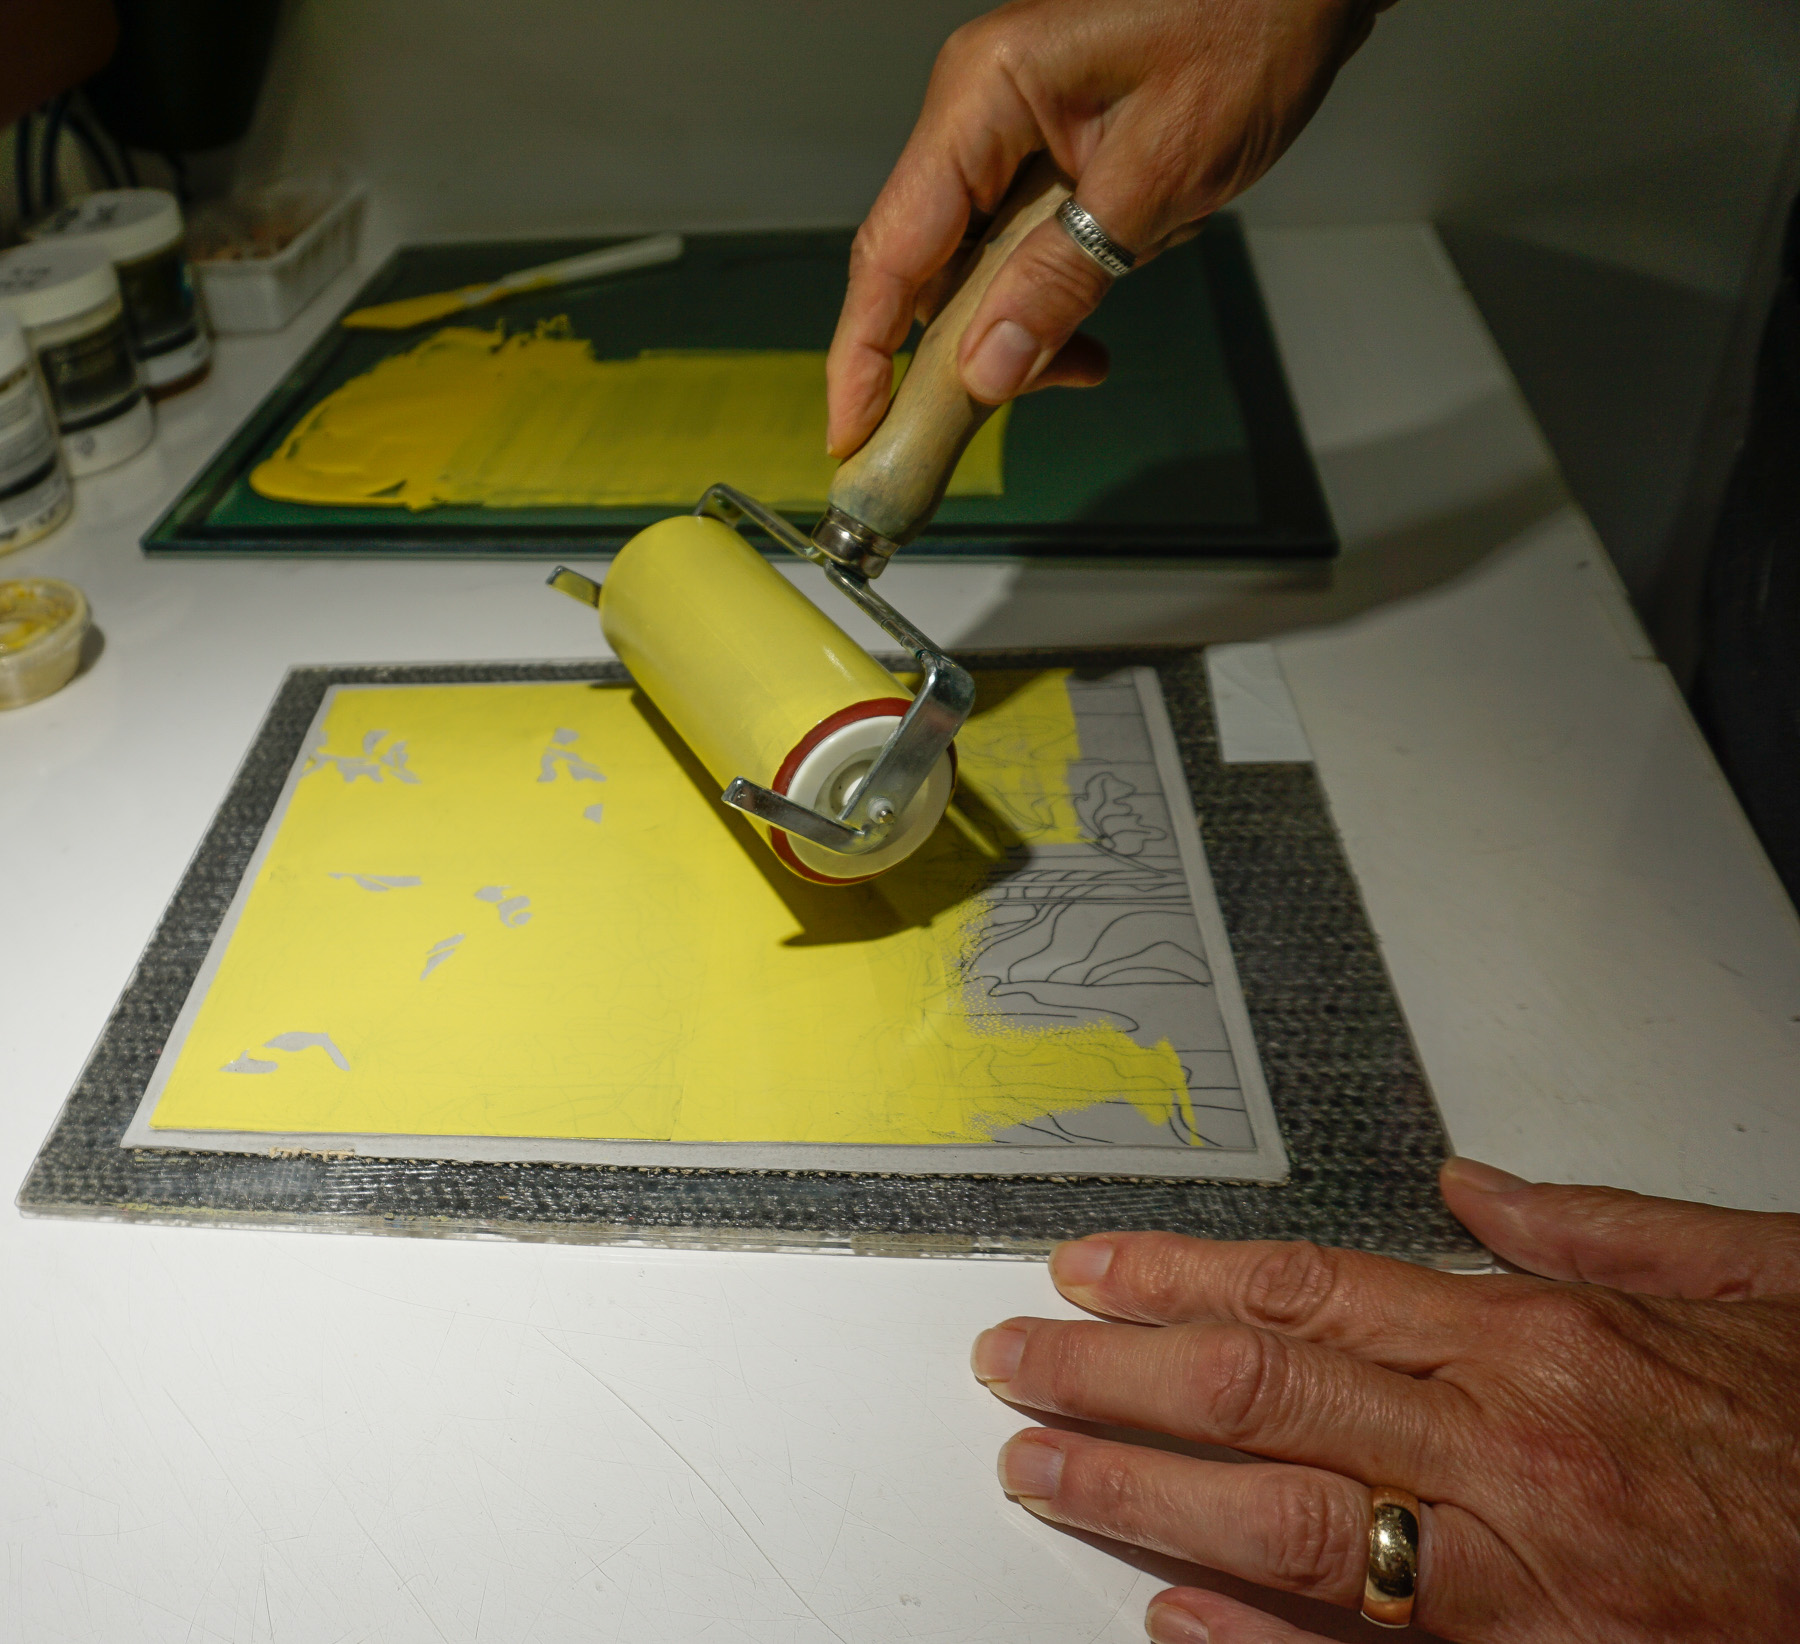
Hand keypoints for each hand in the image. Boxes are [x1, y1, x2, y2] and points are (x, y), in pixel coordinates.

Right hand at [825, 0, 1396, 456]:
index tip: (852, 434)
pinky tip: (1091, 332)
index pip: (892, 250)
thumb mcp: (1156, 175)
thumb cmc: (1248, 34)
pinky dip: (1051, 301)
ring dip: (1017, 332)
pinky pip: (1020, 251)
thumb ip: (1062, 278)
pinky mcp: (1044, 155)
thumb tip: (985, 373)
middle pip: (923, 269)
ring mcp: (1006, 134)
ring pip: (974, 270)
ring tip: (1081, 363)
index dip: (864, 354)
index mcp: (980, 98)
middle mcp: (975, 114)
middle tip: (973, 433)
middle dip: (952, 355)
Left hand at [970, 1159, 1799, 1641]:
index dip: (1172, 1275)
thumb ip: (1595, 1226)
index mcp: (1543, 1340)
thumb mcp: (1748, 1281)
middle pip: (1259, 1390)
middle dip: (1113, 1374)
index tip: (1085, 1270)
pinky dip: (1256, 1642)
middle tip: (1016, 1363)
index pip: (1302, 1287)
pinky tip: (1167, 1616)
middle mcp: (1511, 1450)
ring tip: (1041, 1470)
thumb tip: (1472, 1185)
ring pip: (1286, 1521)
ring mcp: (1517, 1581)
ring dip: (1142, 1494)